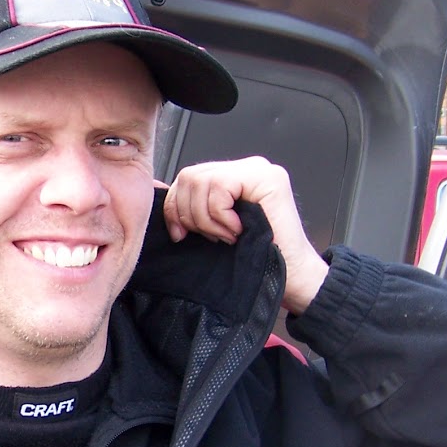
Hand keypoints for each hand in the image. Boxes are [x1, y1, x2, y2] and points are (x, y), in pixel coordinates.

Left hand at [163, 157, 328, 313]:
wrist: (289, 278)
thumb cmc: (253, 259)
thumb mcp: (211, 229)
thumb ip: (191, 208)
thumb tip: (157, 189)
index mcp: (231, 178)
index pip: (186, 179)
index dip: (175, 208)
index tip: (181, 235)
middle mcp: (245, 168)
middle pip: (189, 176)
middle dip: (190, 215)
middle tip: (213, 237)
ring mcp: (258, 170)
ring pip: (201, 181)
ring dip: (208, 219)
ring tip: (228, 235)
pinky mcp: (268, 178)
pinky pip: (220, 187)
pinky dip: (221, 216)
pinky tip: (238, 231)